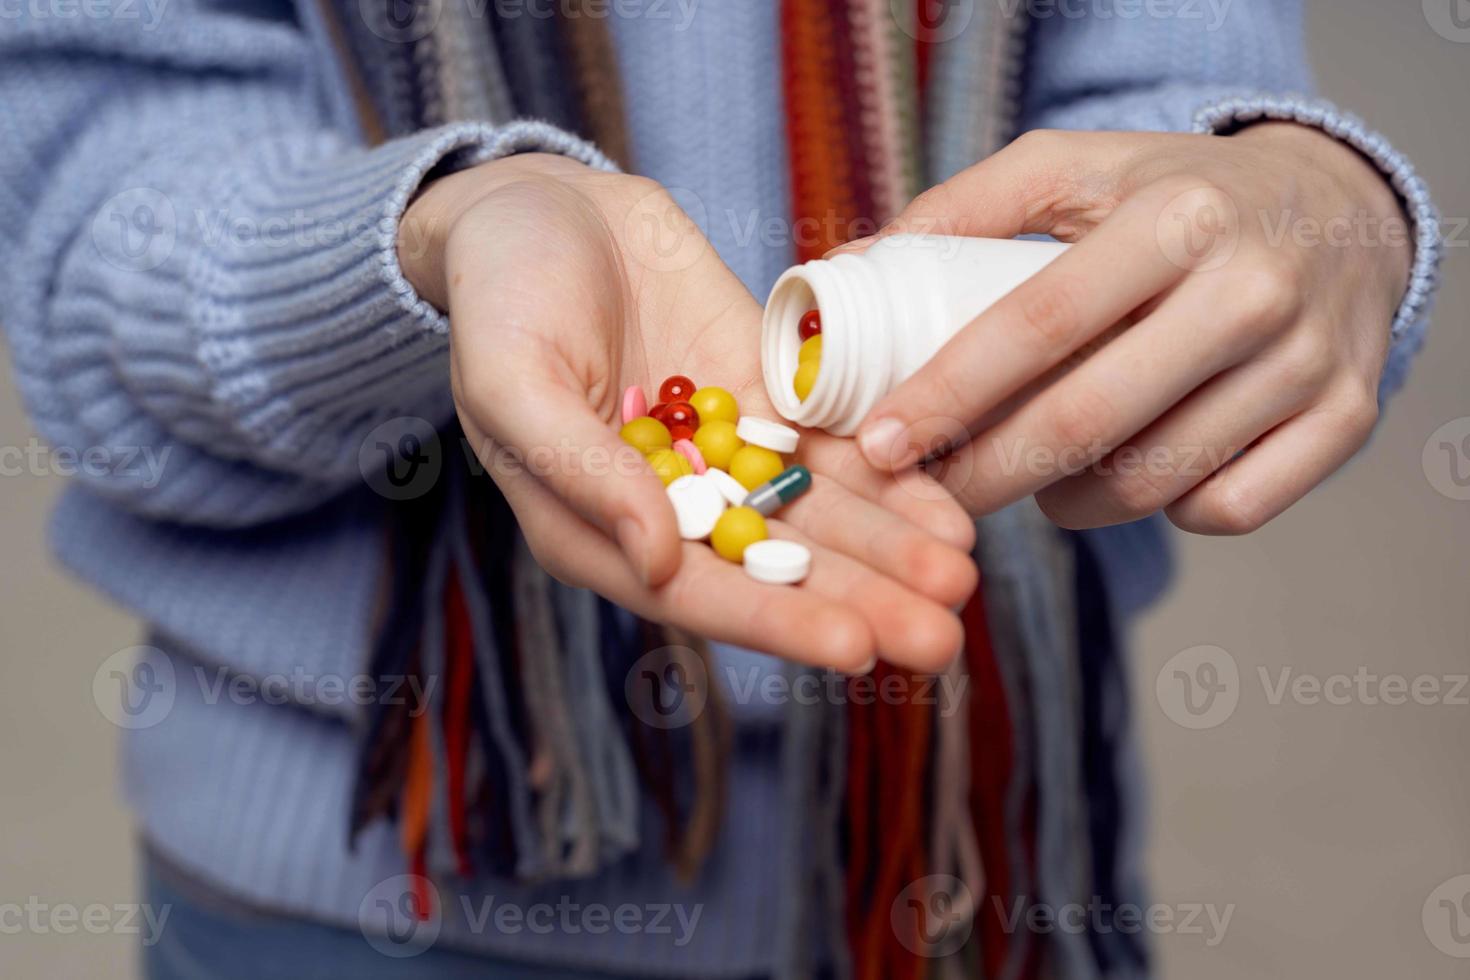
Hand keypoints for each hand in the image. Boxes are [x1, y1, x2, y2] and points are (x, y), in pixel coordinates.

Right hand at [399, 154, 977, 672]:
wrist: (543, 208)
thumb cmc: (501, 299)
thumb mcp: (514, 381)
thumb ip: (585, 473)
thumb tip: (659, 561)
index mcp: (598, 527)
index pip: (696, 591)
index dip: (776, 619)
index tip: (854, 646)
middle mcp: (671, 508)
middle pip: (774, 566)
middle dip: (859, 600)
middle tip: (942, 637)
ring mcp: (724, 453)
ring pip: (816, 513)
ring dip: (889, 549)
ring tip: (962, 578)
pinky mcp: (763, 398)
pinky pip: (831, 443)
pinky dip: (886, 473)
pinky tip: (945, 502)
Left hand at [853, 125, 1412, 533]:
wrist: (1338, 210)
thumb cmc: (1175, 196)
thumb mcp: (1075, 169)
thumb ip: (962, 211)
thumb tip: (847, 275)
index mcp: (1175, 219)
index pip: (1037, 326)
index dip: (947, 395)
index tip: (879, 443)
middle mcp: (1250, 291)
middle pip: (1086, 422)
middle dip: (984, 476)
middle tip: (928, 494)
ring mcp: (1308, 362)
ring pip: (1153, 483)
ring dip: (1064, 500)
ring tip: (1030, 472)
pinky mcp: (1347, 419)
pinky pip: (1226, 508)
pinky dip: (1163, 509)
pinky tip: (1131, 473)